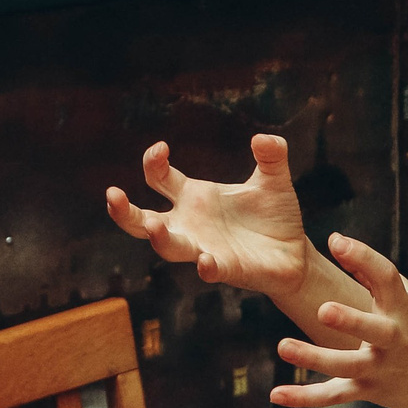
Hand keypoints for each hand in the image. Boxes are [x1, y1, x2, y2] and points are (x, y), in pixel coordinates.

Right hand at [105, 134, 311, 298]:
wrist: (295, 253)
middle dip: (124, 210)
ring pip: (168, 248)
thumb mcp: (274, 180)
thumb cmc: (274, 216)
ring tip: (154, 227)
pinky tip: (206, 261)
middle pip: (143, 220)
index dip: (152, 162)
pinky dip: (206, 266)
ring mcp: (204, 248)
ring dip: (159, 238)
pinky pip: (209, 269)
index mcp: (194, 197)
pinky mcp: (226, 269)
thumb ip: (272, 156)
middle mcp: (190, 224)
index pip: (158, 179)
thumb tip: (265, 138)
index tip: (160, 148)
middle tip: (112, 194)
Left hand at [270, 232, 407, 407]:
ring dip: (314, 358)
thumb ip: (373, 274)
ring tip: (283, 346)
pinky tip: (277, 394)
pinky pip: (334, 396)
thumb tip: (337, 242)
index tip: (337, 241)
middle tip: (323, 309)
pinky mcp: (369, 391)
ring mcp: (381, 368)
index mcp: (404, 309)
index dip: (363, 258)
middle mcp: (395, 339)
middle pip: (373, 330)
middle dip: (350, 321)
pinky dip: (305, 397)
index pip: (387, 278)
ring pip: (346, 366)